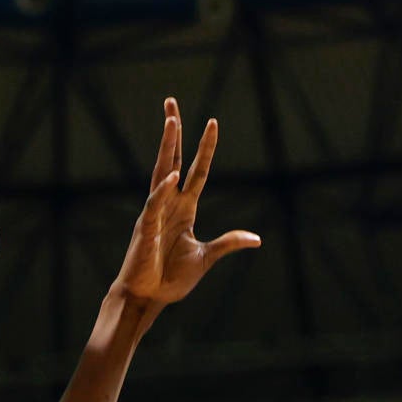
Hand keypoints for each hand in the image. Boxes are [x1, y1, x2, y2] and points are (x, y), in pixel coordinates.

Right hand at [111, 98, 260, 306]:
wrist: (148, 297)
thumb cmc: (171, 279)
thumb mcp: (207, 257)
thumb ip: (228, 243)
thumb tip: (256, 239)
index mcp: (184, 208)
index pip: (198, 170)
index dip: (205, 148)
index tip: (213, 122)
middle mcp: (169, 203)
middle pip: (172, 159)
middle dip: (173, 132)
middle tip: (171, 104)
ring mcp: (155, 212)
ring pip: (162, 171)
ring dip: (167, 146)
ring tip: (171, 121)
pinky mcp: (146, 227)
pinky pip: (155, 203)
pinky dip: (163, 189)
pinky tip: (173, 174)